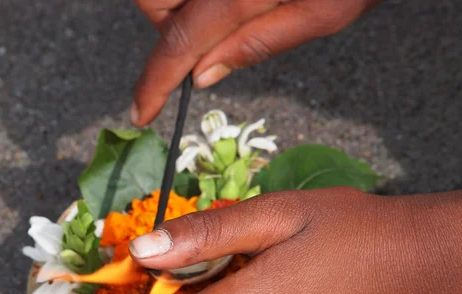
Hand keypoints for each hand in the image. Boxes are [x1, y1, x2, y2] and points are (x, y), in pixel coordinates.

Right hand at [131, 0, 381, 125]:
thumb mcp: (321, 14)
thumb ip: (255, 44)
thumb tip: (201, 77)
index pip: (178, 44)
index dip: (153, 84)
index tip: (141, 114)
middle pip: (154, 3)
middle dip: (168, 29)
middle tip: (209, 39)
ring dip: (178, 7)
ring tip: (225, 10)